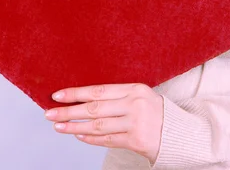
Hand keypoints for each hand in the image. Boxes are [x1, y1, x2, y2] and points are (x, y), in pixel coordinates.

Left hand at [44, 83, 163, 163]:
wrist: (179, 132)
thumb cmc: (154, 111)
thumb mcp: (139, 95)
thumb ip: (116, 95)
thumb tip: (82, 98)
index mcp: (134, 88)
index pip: (98, 90)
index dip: (76, 93)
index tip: (57, 95)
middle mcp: (135, 105)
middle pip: (94, 109)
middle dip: (69, 112)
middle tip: (50, 114)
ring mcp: (136, 124)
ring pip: (97, 126)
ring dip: (75, 127)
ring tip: (59, 127)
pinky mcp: (136, 141)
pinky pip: (107, 140)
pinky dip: (91, 138)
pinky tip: (79, 135)